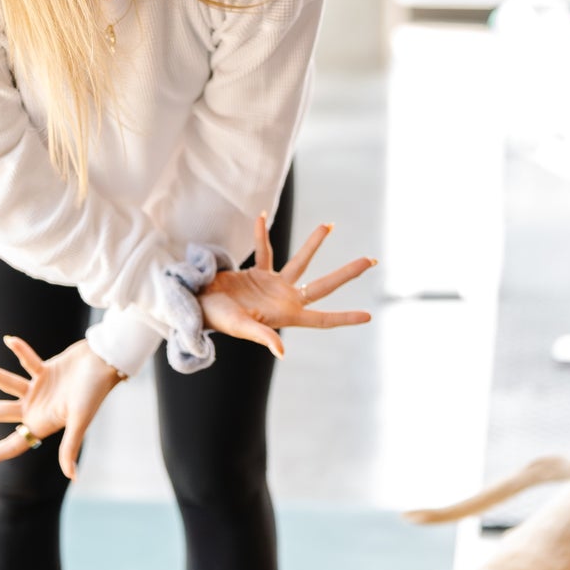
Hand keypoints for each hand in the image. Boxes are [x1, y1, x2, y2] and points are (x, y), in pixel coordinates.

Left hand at [0, 336, 122, 479]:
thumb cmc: (96, 392)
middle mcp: (36, 409)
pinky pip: (27, 361)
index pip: (10, 445)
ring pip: (5, 382)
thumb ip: (71, 446)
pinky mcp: (45, 371)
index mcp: (42, 424)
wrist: (108, 362)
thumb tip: (72, 477)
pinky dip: (21, 352)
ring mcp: (39, 390)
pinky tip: (9, 340)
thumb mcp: (81, 420)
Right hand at [200, 215, 374, 357]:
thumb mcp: (242, 327)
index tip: (368, 316)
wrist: (197, 305)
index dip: (345, 318)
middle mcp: (285, 299)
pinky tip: (261, 217)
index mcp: (286, 315)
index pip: (322, 319)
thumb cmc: (218, 319)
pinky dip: (262, 235)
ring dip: (314, 243)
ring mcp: (273, 285)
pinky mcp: (257, 274)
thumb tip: (282, 352)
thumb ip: (264, 336)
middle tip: (371, 260)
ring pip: (301, 262)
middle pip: (324, 285)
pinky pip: (265, 250)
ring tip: (329, 225)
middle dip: (347, 273)